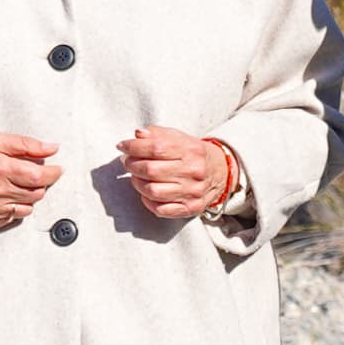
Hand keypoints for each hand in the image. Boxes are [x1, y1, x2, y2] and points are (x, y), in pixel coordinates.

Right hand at [0, 131, 60, 231]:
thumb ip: (26, 145)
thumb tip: (53, 148)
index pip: (39, 177)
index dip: (54, 174)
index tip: (57, 170)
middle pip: (35, 194)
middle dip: (41, 184)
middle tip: (34, 174)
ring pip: (25, 209)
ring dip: (28, 197)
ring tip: (16, 185)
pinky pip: (9, 220)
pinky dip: (13, 209)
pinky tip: (4, 196)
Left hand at [116, 127, 244, 221]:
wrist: (221, 172)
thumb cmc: (194, 154)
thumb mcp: (179, 138)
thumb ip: (158, 134)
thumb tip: (138, 135)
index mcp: (190, 151)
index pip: (156, 148)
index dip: (133, 147)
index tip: (122, 146)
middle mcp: (193, 171)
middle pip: (151, 170)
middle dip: (132, 165)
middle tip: (128, 161)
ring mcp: (192, 192)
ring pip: (153, 191)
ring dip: (137, 183)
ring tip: (136, 176)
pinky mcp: (191, 208)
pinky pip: (161, 210)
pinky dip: (148, 202)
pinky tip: (146, 193)